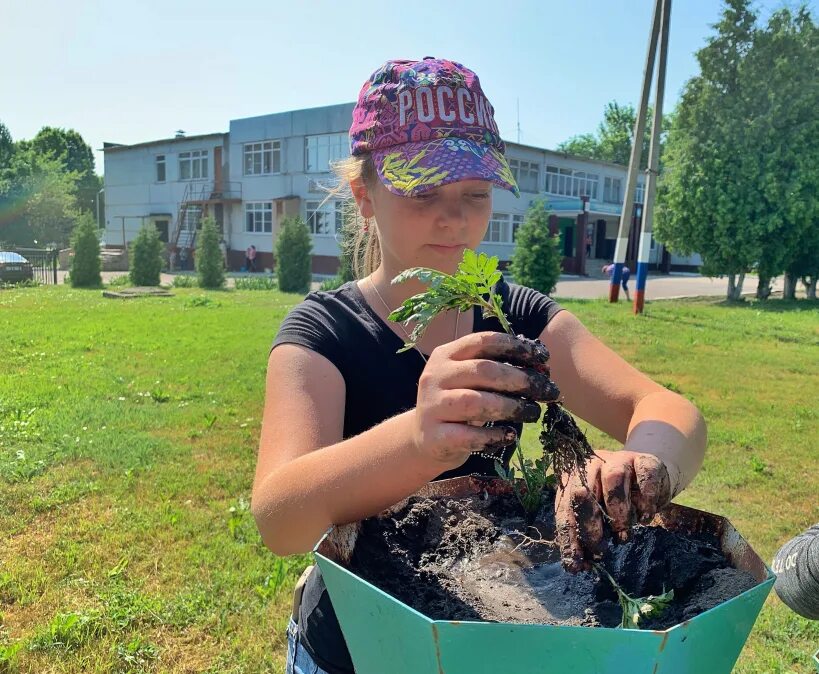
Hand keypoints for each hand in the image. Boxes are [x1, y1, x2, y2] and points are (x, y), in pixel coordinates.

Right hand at [413, 331, 559, 469]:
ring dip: (511, 407)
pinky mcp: (434, 436)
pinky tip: (509, 435)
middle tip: (547, 390)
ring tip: (533, 412)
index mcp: (445, 355)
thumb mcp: (470, 381)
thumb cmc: (458, 405)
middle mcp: (435, 376)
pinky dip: (493, 435)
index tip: (542, 356)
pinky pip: (468, 435)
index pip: (483, 341)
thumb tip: (541, 369)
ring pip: (475, 402)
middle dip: (520, 379)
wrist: (426, 440)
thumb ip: (497, 371)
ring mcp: (431, 406)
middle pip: (482, 371)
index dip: (515, 346)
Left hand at [555, 450, 672, 572]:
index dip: (570, 538)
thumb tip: (578, 565)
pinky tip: (644, 517)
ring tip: (623, 536)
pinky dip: (645, 499)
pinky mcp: (645, 460)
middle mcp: (592, 464)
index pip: (565, 509)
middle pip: (583, 489)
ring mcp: (619, 459)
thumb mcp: (598, 517)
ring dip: (618, 513)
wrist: (648, 477)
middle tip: (600, 551)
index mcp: (573, 478)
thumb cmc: (616, 502)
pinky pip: (645, 476)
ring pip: (613, 478)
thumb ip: (586, 534)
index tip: (576, 564)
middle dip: (589, 525)